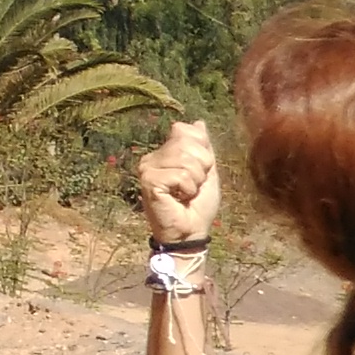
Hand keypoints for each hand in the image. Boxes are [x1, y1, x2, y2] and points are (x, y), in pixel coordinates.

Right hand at [135, 121, 218, 251]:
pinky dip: (188, 189)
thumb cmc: (198, 205)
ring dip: (195, 181)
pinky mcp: (149, 180)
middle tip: (193, 186)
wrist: (190, 231)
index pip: (186, 130)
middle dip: (201, 168)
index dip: (203, 153)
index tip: (199, 173)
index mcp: (165, 152)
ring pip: (185, 160)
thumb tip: (197, 122)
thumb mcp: (207, 172)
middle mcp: (152, 156)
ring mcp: (147, 167)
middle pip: (188, 144)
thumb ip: (203, 147)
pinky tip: (179, 198)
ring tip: (186, 193)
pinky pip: (180, 175)